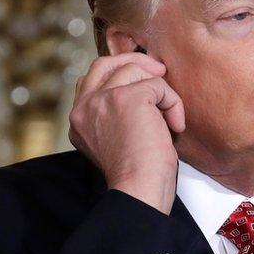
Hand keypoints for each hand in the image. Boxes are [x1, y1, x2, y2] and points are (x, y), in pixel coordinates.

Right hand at [68, 52, 185, 213]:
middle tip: (160, 73)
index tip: (144, 85)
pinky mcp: (126, 98)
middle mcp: (84, 106)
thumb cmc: (137, 176)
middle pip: (105, 63)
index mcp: (79, 119)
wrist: (139, 191)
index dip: (120, 75)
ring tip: (170, 119)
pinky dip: (173, 103)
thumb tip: (145, 93)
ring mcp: (103, 99)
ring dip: (161, 91)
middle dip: (135, 62)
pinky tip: (175, 126)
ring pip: (136, 71)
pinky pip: (158, 86)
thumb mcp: (117, 141)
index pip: (93, 80)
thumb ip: (116, 116)